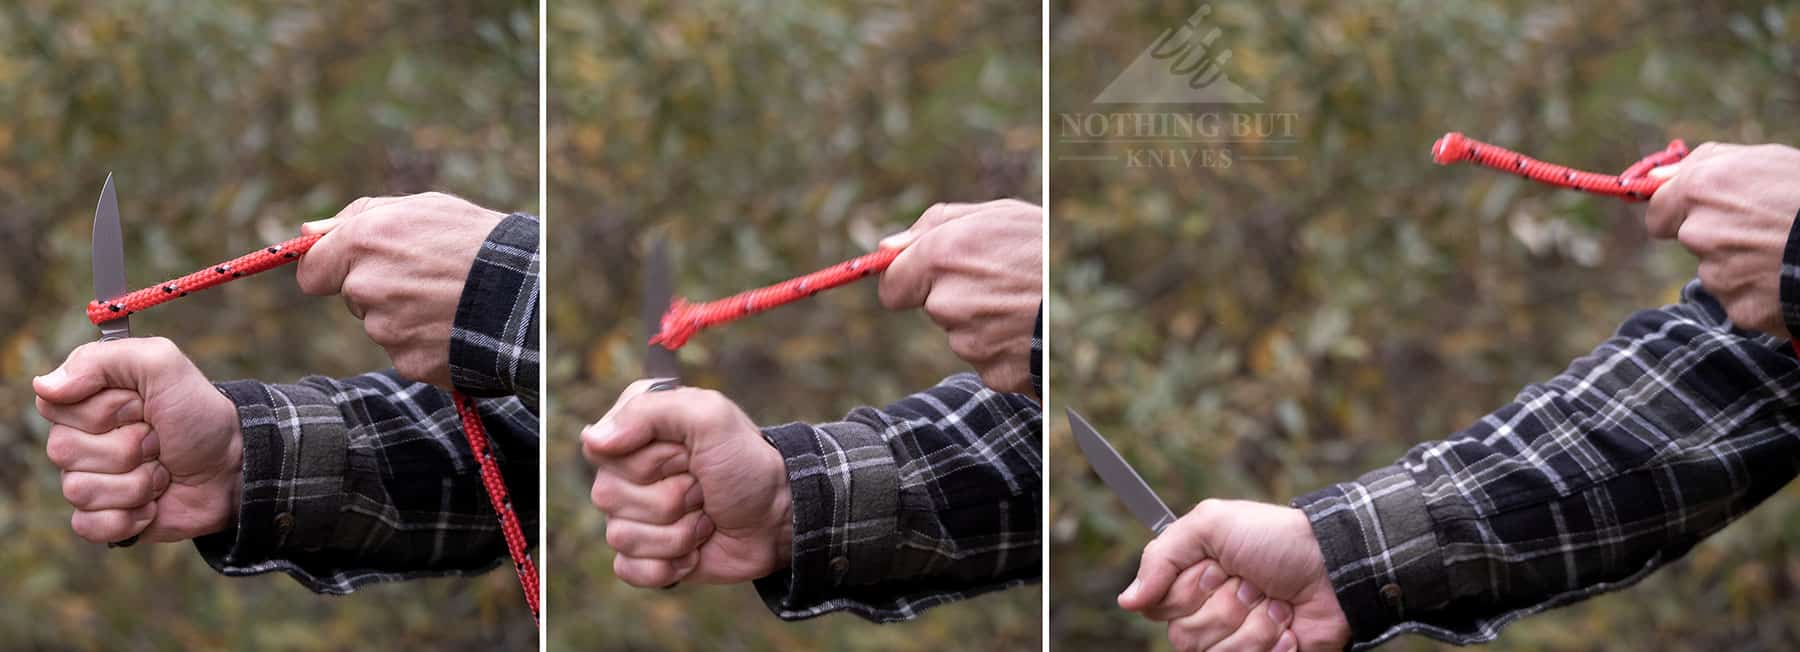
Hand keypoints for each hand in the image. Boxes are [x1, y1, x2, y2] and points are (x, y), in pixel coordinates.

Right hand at [33, 337, 242, 543]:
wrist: (234, 464)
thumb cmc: (198, 413)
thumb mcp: (163, 364)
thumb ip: (104, 359)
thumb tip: (44, 386)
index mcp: (85, 401)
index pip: (54, 405)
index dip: (105, 409)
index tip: (141, 405)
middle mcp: (79, 441)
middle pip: (63, 451)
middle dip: (128, 446)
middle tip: (159, 440)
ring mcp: (90, 480)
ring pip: (79, 490)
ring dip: (137, 482)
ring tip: (163, 471)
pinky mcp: (105, 518)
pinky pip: (89, 525)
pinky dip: (130, 517)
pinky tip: (154, 503)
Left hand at [296, 192, 505, 386]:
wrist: (526, 293)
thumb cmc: (477, 242)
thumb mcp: (424, 208)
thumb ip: (360, 216)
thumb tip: (308, 229)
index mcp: (365, 241)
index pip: (311, 271)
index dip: (330, 270)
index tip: (347, 271)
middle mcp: (366, 286)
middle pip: (352, 297)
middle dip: (378, 290)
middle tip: (427, 279)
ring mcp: (386, 329)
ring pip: (379, 326)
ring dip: (404, 316)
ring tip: (448, 302)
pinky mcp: (408, 362)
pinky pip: (404, 352)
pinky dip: (424, 343)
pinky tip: (453, 327)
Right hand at [579, 381, 792, 586]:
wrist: (778, 516)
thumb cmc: (746, 463)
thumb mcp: (710, 416)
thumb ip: (651, 411)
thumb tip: (593, 440)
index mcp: (635, 429)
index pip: (602, 449)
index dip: (651, 459)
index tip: (688, 454)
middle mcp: (626, 470)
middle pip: (607, 496)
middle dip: (670, 498)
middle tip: (703, 487)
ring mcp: (632, 514)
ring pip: (621, 536)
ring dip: (678, 532)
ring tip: (705, 517)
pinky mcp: (644, 554)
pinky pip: (629, 569)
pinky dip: (669, 565)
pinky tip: (694, 552)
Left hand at [878, 200, 1042, 393]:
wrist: (1100, 300)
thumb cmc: (1047, 248)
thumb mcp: (997, 215)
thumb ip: (934, 226)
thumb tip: (885, 248)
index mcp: (943, 255)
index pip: (890, 285)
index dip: (906, 282)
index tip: (920, 280)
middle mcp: (948, 301)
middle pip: (931, 308)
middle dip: (954, 296)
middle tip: (1000, 282)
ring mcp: (969, 342)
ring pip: (959, 334)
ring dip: (981, 321)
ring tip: (1022, 303)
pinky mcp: (993, 373)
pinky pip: (984, 359)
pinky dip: (1002, 348)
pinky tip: (1027, 329)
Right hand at [1118, 499, 1349, 651]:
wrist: (1334, 566)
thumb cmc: (1275, 539)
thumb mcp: (1211, 524)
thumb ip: (1161, 556)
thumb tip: (1128, 601)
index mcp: (1191, 584)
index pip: (1159, 609)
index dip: (1188, 592)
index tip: (1216, 569)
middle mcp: (1208, 616)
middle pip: (1185, 637)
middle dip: (1226, 607)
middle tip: (1253, 584)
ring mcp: (1236, 642)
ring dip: (1256, 625)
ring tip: (1277, 603)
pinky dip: (1276, 646)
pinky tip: (1290, 629)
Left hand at [1646, 143, 1799, 337]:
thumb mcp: (1767, 160)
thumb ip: (1707, 165)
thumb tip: (1657, 177)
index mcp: (1703, 188)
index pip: (1658, 211)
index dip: (1676, 214)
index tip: (1691, 215)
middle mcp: (1701, 231)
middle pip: (1693, 240)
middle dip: (1718, 237)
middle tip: (1763, 230)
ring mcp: (1718, 273)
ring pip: (1717, 270)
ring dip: (1742, 264)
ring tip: (1785, 251)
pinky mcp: (1740, 308)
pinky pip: (1740, 299)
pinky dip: (1760, 292)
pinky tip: (1788, 277)